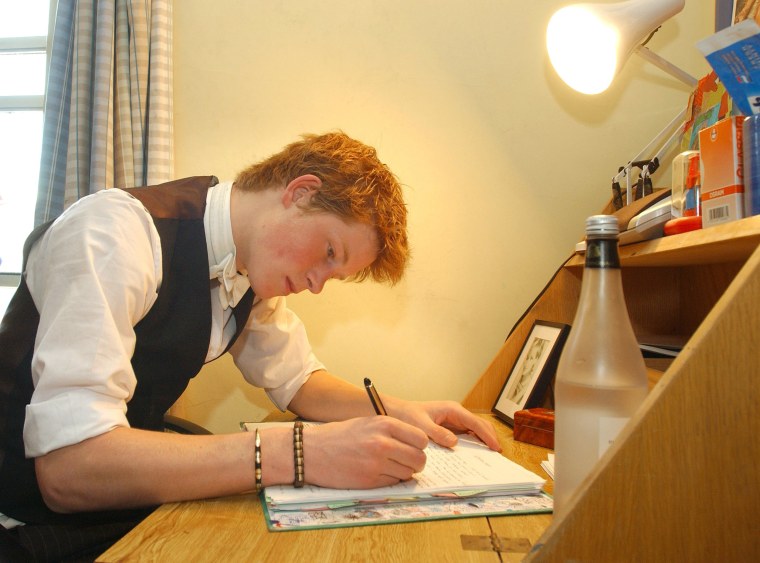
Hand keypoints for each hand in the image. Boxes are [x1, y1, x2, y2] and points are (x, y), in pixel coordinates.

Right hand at [303, 416, 428, 488]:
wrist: (312, 451)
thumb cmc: (340, 436)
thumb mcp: (368, 422)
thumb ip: (392, 431)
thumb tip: (416, 444)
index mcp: (385, 424)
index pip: (421, 439)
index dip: (419, 446)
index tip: (413, 448)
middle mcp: (383, 443)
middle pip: (419, 458)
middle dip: (416, 463)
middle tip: (406, 462)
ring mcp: (376, 463)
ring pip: (408, 473)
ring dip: (402, 472)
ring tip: (388, 467)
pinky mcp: (369, 481)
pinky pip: (393, 483)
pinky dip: (389, 480)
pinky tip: (376, 473)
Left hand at [389, 399, 501, 451]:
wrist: (397, 413)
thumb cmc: (407, 416)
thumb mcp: (420, 425)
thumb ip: (436, 433)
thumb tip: (454, 442)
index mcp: (452, 410)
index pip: (476, 422)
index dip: (487, 436)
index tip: (496, 448)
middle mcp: (457, 414)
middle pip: (480, 426)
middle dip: (490, 439)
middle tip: (497, 456)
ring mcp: (455, 421)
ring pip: (475, 431)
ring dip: (483, 443)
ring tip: (490, 459)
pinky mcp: (450, 428)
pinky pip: (466, 436)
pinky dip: (473, 445)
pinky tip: (475, 457)